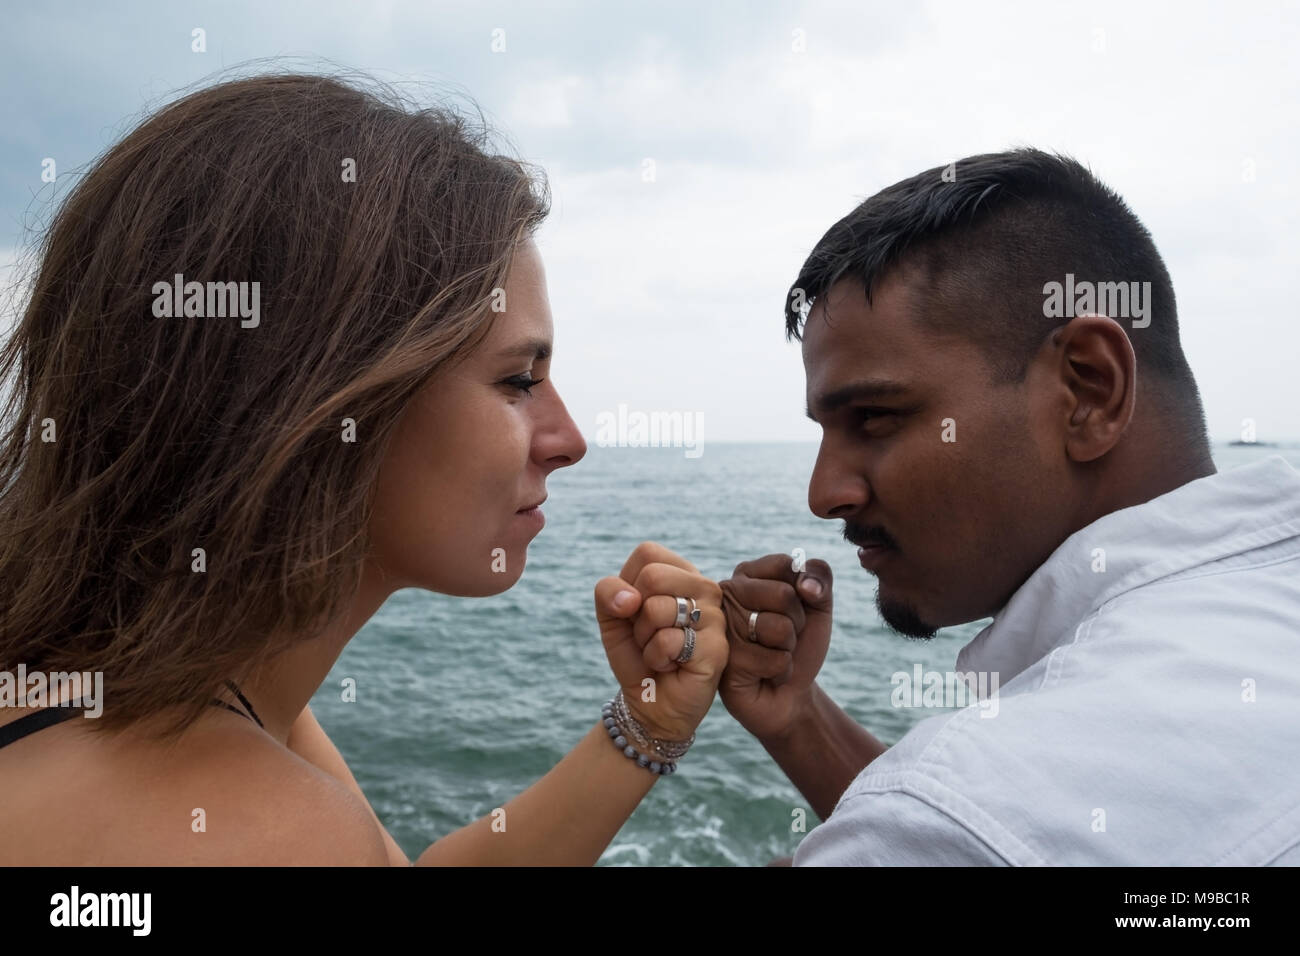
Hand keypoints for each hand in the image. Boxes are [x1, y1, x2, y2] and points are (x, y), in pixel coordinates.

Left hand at [594, 542, 726, 741]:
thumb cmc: (635, 653)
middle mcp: (704, 588)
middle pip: (653, 576)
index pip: (648, 553)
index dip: (629, 584)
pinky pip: (667, 641)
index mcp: (682, 573)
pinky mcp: (717, 647)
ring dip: (646, 640)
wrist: (649, 701)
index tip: (636, 610)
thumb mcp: (611, 616)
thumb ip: (608, 591)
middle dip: (636, 614)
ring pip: (657, 608)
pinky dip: (657, 659)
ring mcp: (715, 616)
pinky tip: (674, 666)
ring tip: (662, 651)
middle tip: (650, 635)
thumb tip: (630, 598)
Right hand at [717, 553, 832, 741]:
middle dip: (797, 623)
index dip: (803, 591)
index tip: (794, 607)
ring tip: (772, 653)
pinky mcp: (724, 660)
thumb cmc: (799, 645)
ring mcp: (723, 627)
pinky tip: (766, 674)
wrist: (790, 693)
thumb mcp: (818, 606)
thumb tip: (806, 584)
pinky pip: (776, 660)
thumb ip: (820, 578)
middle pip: (784, 595)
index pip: (785, 565)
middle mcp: (727, 594)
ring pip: (780, 628)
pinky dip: (782, 670)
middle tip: (783, 637)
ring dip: (788, 648)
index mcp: (747, 574)